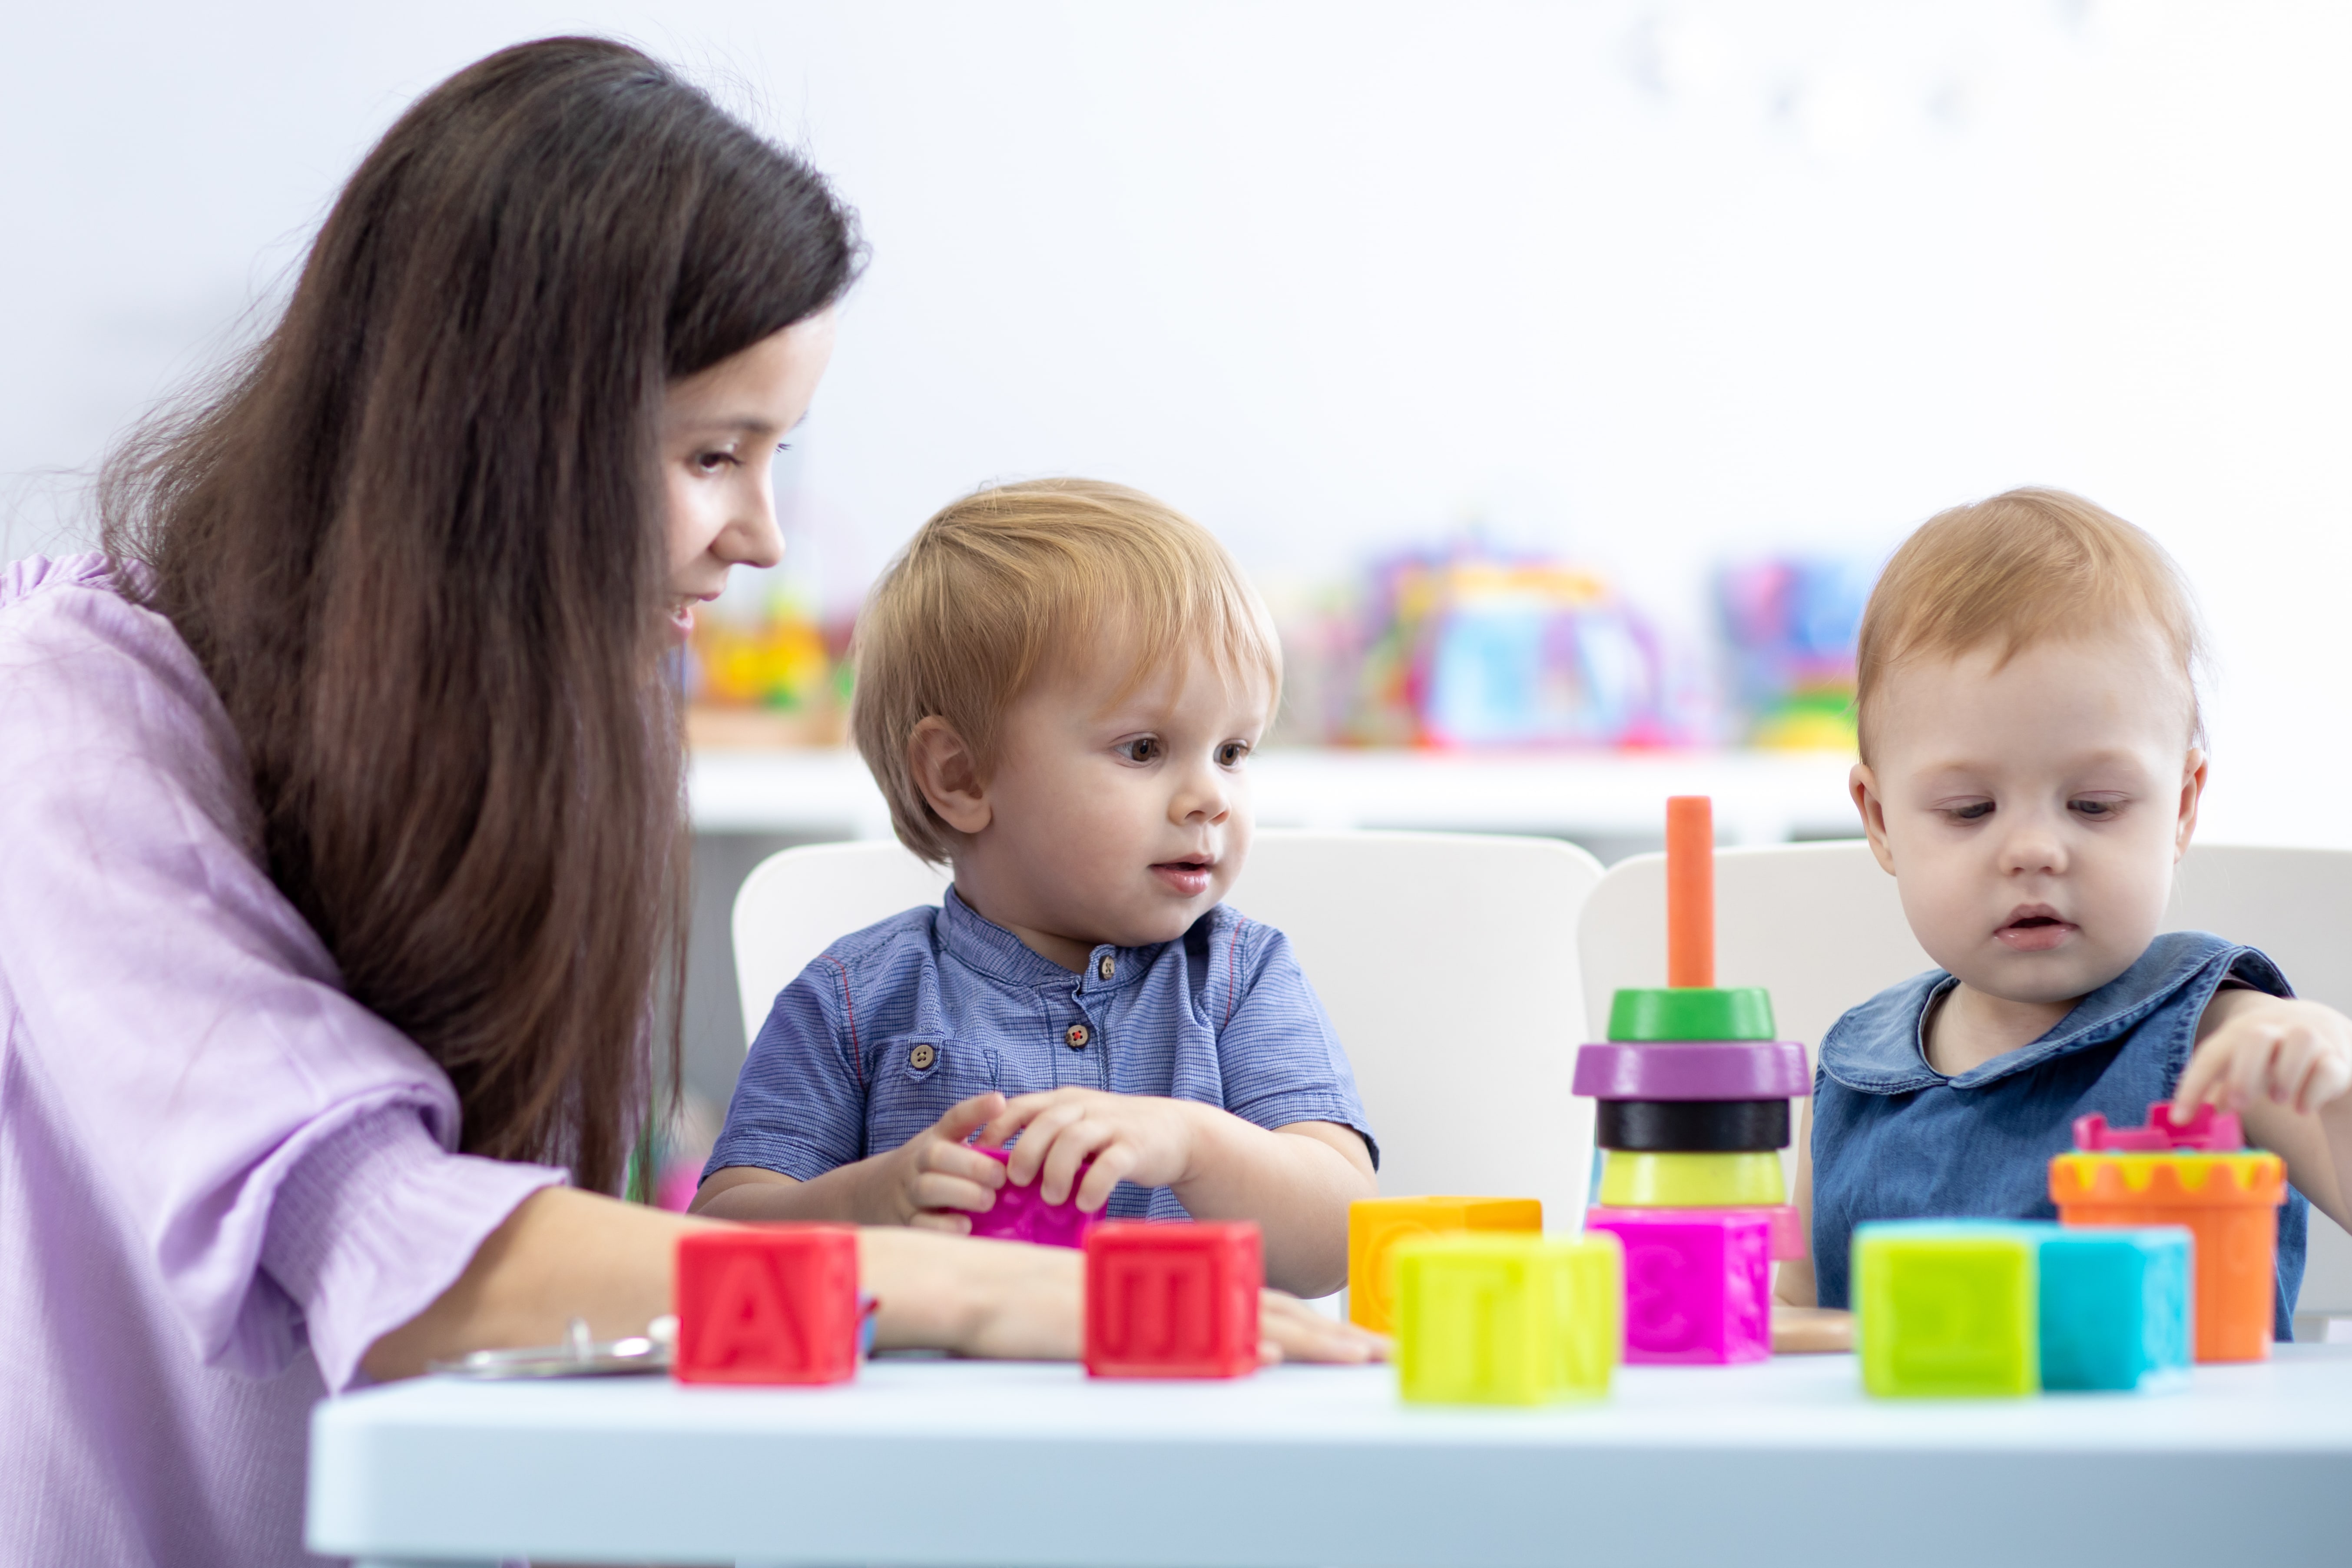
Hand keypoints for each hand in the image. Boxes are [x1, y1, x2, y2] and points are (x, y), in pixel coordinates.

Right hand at [865, 1230, 1388, 1364]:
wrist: (969, 1288)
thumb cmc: (1023, 1306)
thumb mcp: (1097, 1309)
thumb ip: (1138, 1320)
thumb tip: (1175, 1346)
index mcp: (1169, 1292)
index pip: (1251, 1305)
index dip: (1305, 1326)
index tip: (1353, 1347)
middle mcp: (1169, 1294)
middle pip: (1266, 1312)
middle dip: (1327, 1338)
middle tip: (1381, 1355)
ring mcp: (1154, 1307)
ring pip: (1247, 1320)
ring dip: (1305, 1341)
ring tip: (1355, 1360)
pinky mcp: (1130, 1324)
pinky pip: (1193, 1334)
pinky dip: (1234, 1341)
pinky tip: (1269, 1354)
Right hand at [870, 1093, 1008, 1230]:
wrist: (879, 1193)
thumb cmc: (936, 1170)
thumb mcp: (952, 1147)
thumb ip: (983, 1145)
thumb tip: (1032, 1144)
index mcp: (937, 1138)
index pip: (954, 1118)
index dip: (976, 1109)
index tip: (999, 1102)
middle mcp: (919, 1161)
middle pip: (936, 1155)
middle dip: (971, 1166)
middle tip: (1000, 1178)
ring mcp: (909, 1191)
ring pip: (927, 1188)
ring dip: (961, 1193)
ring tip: (988, 1201)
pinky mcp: (906, 1221)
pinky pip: (920, 1224)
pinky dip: (943, 1226)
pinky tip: (966, 1226)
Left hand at [980, 1088, 1203, 1210]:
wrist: (1175, 1132)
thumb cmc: (1115, 1136)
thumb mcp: (1078, 1127)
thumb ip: (1048, 1140)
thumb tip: (1003, 1175)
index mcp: (1066, 1101)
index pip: (1022, 1106)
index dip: (996, 1129)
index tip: (981, 1157)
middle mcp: (1086, 1107)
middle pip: (1045, 1122)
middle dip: (1025, 1152)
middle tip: (1016, 1182)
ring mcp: (1112, 1125)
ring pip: (1074, 1140)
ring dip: (1056, 1171)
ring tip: (1050, 1198)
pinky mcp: (1135, 1146)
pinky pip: (1110, 1164)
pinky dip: (1093, 1184)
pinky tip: (1084, 1202)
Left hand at [2175, 994, 2351, 1117]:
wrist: (2319, 1027)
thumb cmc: (2268, 1052)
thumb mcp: (2239, 1063)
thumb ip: (2218, 1087)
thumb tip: (2191, 1118)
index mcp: (2240, 1031)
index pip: (2210, 1055)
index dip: (2192, 1087)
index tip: (2180, 1119)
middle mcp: (2275, 1028)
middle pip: (2257, 1037)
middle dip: (2243, 1074)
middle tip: (2237, 1106)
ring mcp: (2310, 1038)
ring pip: (2300, 1042)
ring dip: (2284, 1076)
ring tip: (2277, 1099)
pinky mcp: (2337, 1057)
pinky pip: (2328, 1068)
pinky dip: (2314, 1092)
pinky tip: (2302, 1107)